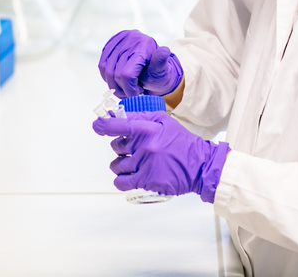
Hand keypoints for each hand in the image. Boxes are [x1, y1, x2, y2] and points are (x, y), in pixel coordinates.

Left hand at [92, 112, 229, 202]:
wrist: (200, 166)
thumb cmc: (183, 144)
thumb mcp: (165, 122)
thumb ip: (143, 117)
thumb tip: (120, 115)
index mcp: (149, 129)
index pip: (119, 125)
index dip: (104, 125)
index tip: (97, 125)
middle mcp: (145, 146)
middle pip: (116, 146)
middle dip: (119, 147)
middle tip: (131, 148)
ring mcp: (145, 164)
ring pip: (117, 165)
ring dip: (120, 164)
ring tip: (131, 163)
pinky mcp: (147, 180)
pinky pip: (122, 182)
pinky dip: (120, 180)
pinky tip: (126, 177)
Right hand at [98, 30, 183, 98]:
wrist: (153, 65)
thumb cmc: (158, 72)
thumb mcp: (163, 70)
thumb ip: (161, 63)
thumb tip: (164, 51)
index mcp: (143, 45)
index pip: (127, 74)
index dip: (129, 89)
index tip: (136, 95)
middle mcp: (130, 38)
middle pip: (115, 74)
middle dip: (122, 89)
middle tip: (131, 94)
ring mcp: (118, 40)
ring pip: (106, 70)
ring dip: (113, 85)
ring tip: (125, 89)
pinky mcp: (110, 44)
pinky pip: (102, 65)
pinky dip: (108, 77)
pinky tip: (118, 81)